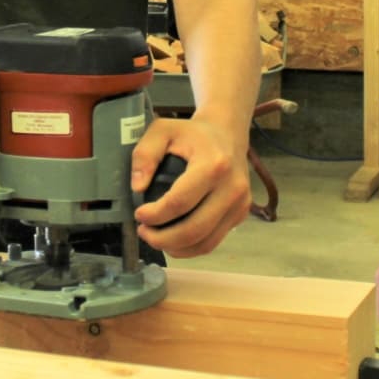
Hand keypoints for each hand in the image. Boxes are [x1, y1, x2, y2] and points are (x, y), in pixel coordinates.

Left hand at [131, 117, 250, 257]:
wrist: (227, 135)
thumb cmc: (193, 134)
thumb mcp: (162, 130)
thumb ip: (145, 154)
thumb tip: (137, 187)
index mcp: (213, 164)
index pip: (180, 202)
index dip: (155, 215)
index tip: (139, 215)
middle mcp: (232, 187)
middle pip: (194, 230)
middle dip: (162, 239)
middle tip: (143, 232)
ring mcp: (240, 204)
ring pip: (204, 243)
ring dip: (175, 247)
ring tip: (155, 238)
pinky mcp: (241, 214)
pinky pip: (213, 242)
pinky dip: (190, 248)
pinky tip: (173, 241)